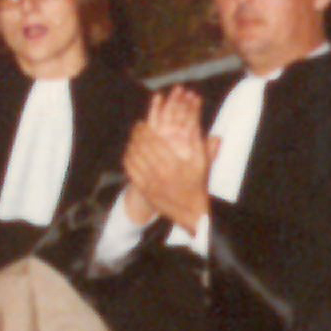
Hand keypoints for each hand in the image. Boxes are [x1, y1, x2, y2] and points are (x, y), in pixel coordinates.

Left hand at [119, 88, 209, 230]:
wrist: (190, 211)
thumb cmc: (197, 184)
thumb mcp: (201, 162)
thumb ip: (199, 141)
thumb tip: (197, 119)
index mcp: (174, 165)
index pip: (154, 142)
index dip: (145, 131)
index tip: (143, 123)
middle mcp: (159, 174)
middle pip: (141, 148)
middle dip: (137, 135)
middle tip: (137, 126)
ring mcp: (150, 183)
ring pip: (134, 158)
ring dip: (131, 145)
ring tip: (133, 137)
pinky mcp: (144, 190)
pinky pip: (131, 170)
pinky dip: (128, 158)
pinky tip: (130, 152)